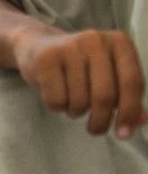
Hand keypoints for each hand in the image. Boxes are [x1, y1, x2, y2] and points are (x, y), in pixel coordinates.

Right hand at [13, 26, 146, 136]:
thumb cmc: (80, 65)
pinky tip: (57, 97)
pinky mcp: (46, 58)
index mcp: (119, 42)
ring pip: (80, 99)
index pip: (132, 82)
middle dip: (101, 120)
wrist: (37, 45)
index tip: (123, 133)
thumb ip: (127, 96)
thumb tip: (142, 121)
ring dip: (76, 112)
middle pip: (105, 94)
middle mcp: (95, 40)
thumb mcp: (108, 75)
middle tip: (95, 129)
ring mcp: (69, 47)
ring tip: (73, 105)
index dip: (130, 111)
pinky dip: (57, 107)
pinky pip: (57, 99)